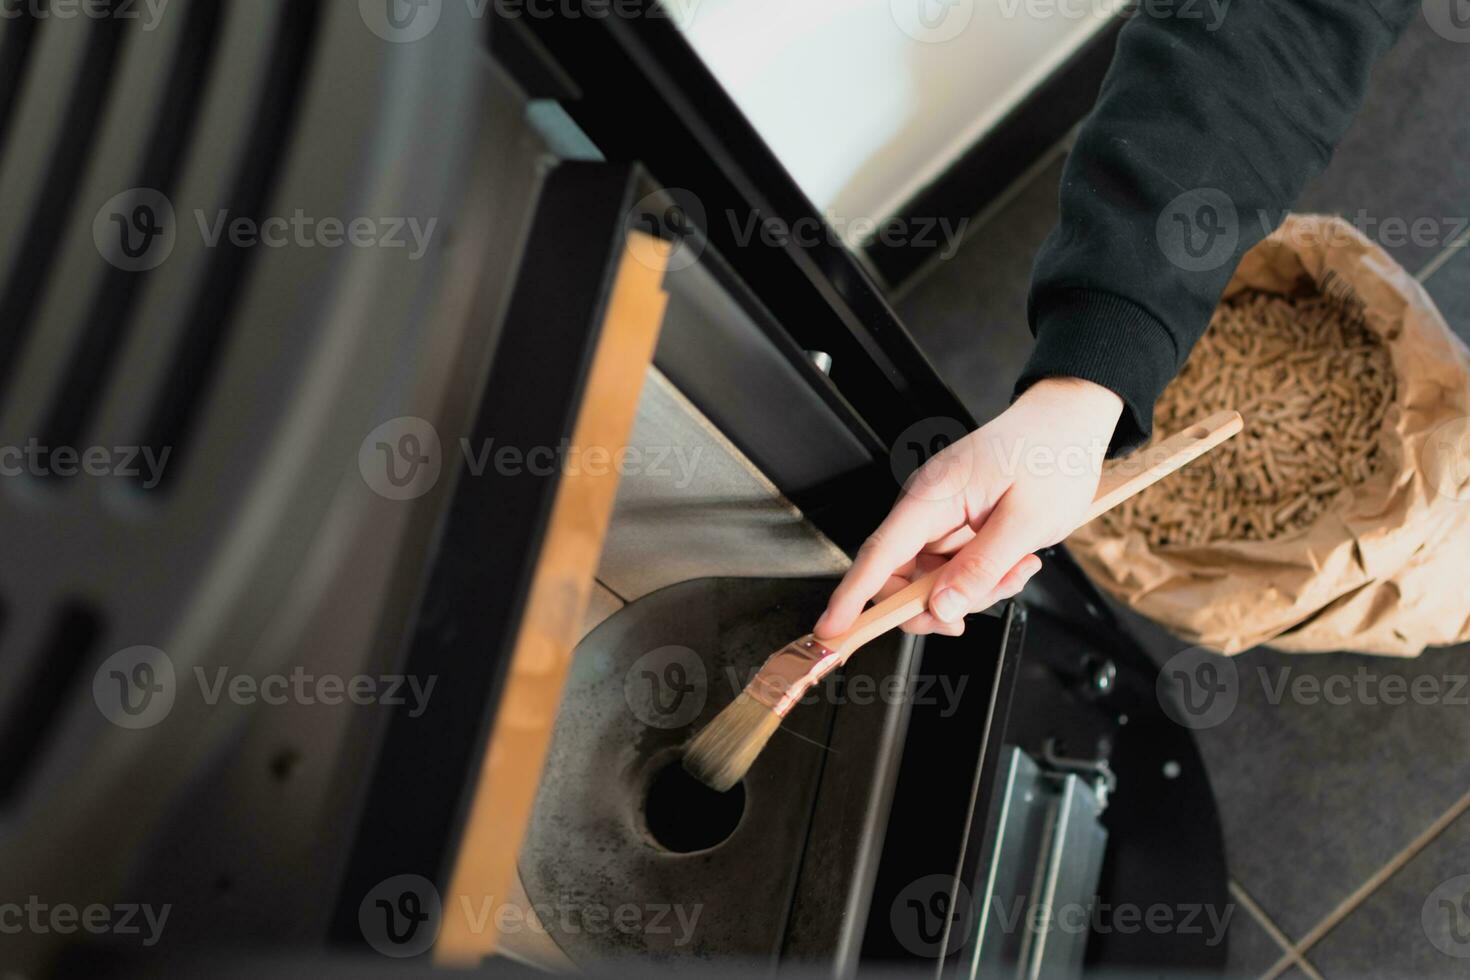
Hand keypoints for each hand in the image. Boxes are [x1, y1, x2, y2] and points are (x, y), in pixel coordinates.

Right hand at [814, 377, 1123, 637]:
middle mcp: (926, 507)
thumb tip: (941, 607)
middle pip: (901, 577)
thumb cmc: (1051, 454)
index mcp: (932, 495)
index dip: (852, 598)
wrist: (1069, 421)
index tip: (831, 631)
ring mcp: (939, 518)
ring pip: (932, 581)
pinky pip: (953, 570)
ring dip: (973, 591)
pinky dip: (983, 579)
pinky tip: (1015, 562)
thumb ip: (981, 568)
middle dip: (936, 604)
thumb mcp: (1028, 521)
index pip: (879, 554)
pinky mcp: (955, 527)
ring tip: (1018, 568)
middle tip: (977, 610)